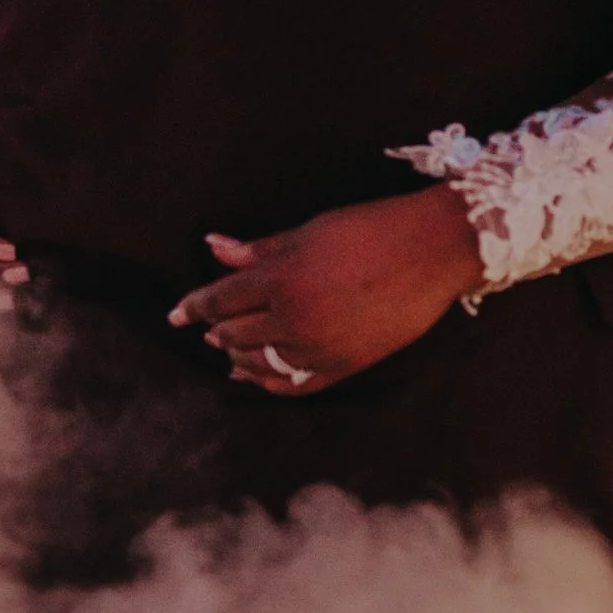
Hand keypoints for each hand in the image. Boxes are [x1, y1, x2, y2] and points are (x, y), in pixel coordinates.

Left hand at [172, 184, 485, 394]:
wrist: (435, 250)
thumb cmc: (372, 228)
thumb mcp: (310, 231)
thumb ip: (260, 248)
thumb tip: (215, 249)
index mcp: (282, 279)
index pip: (221, 300)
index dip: (194, 307)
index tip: (176, 314)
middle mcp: (295, 319)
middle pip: (236, 334)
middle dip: (216, 330)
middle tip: (207, 327)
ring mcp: (321, 347)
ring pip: (261, 364)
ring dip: (239, 357)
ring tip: (228, 350)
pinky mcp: (345, 366)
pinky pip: (295, 384)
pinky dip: (270, 383)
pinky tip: (259, 376)